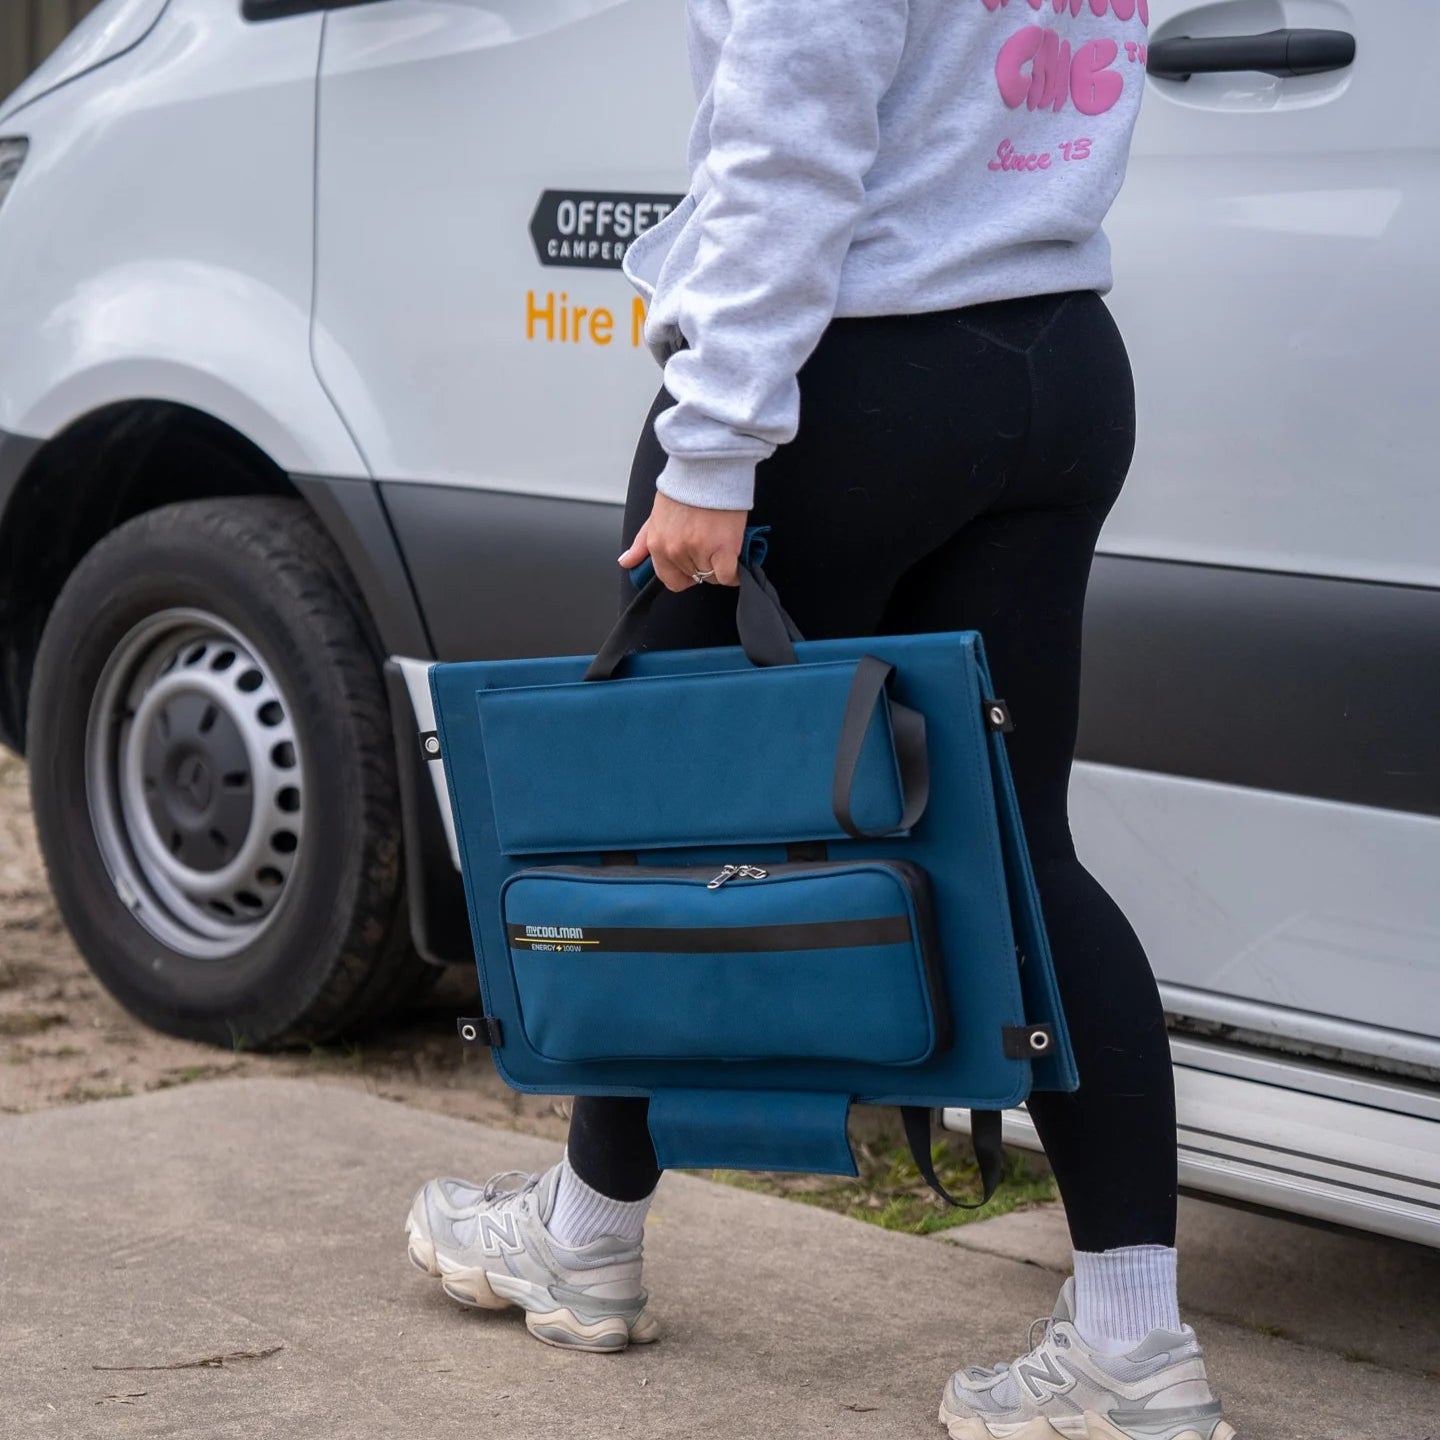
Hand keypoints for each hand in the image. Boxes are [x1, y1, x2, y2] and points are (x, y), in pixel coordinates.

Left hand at [619, 492, 748, 592]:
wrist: (706, 468)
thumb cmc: (685, 487)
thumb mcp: (655, 515)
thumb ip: (642, 543)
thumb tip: (626, 562)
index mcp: (657, 544)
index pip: (671, 580)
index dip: (685, 575)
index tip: (695, 563)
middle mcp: (675, 550)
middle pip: (695, 576)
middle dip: (704, 564)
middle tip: (711, 542)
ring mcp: (698, 550)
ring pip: (713, 576)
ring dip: (720, 565)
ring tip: (722, 541)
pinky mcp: (722, 549)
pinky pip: (728, 576)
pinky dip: (734, 572)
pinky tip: (735, 556)